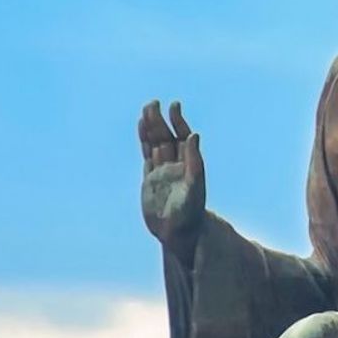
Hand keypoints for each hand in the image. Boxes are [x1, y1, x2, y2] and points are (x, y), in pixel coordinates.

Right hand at [139, 99, 204, 260]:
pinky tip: (142, 130)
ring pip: (156, 144)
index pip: (182, 137)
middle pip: (167, 137)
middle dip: (160, 120)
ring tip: (146, 109)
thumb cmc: (190, 213)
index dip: (178, 121)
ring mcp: (162, 171)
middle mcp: (176, 165)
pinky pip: (147, 156)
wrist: (177, 234)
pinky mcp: (150, 179)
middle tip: (153, 103)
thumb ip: (194, 161)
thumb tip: (194, 135)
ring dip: (151, 128)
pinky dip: (144, 142)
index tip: (174, 105)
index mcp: (189, 164)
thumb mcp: (194, 186)